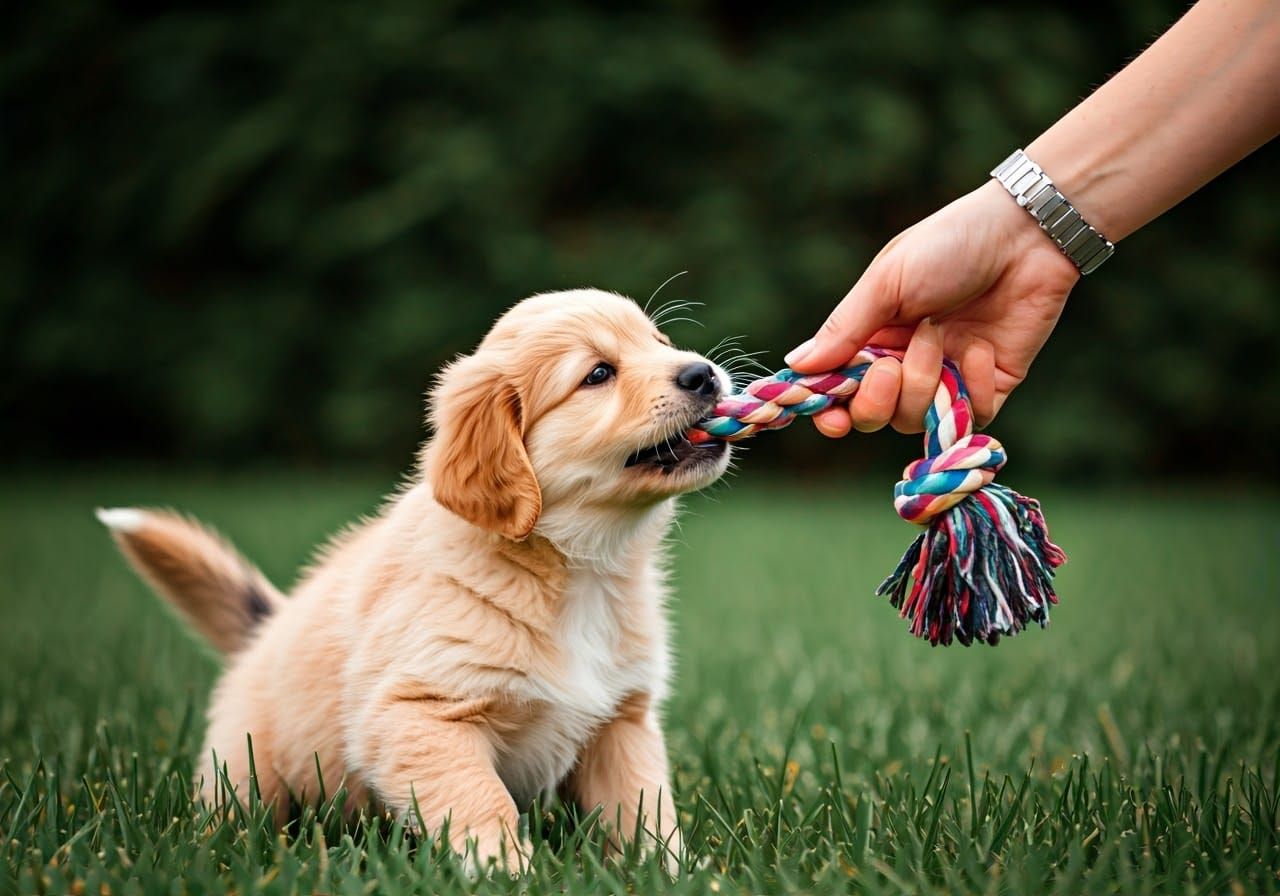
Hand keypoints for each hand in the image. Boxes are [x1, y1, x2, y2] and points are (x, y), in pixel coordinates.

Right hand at [785, 179, 1080, 435]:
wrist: (1026, 235)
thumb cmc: (949, 244)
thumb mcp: (887, 281)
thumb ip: (844, 329)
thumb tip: (794, 367)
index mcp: (871, 337)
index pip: (838, 391)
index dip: (830, 411)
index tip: (832, 418)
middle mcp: (904, 363)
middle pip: (872, 417)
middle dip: (877, 400)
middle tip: (890, 367)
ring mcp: (946, 378)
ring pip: (915, 419)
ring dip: (924, 382)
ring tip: (940, 335)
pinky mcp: (990, 386)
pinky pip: (971, 419)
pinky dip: (973, 389)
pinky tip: (982, 349)